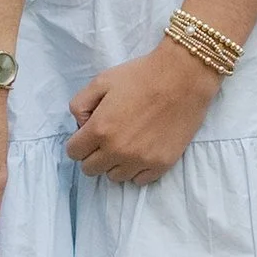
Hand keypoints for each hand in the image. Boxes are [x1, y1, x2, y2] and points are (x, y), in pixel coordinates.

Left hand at [65, 43, 216, 187]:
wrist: (183, 77)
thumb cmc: (141, 76)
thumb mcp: (101, 81)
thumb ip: (80, 104)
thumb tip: (80, 126)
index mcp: (99, 129)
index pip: (73, 153)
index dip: (79, 142)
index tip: (89, 134)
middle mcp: (117, 150)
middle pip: (91, 169)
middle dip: (93, 154)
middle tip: (107, 138)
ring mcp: (140, 160)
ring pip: (114, 177)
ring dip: (115, 163)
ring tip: (126, 143)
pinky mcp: (161, 164)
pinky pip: (139, 180)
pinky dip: (137, 169)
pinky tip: (142, 151)